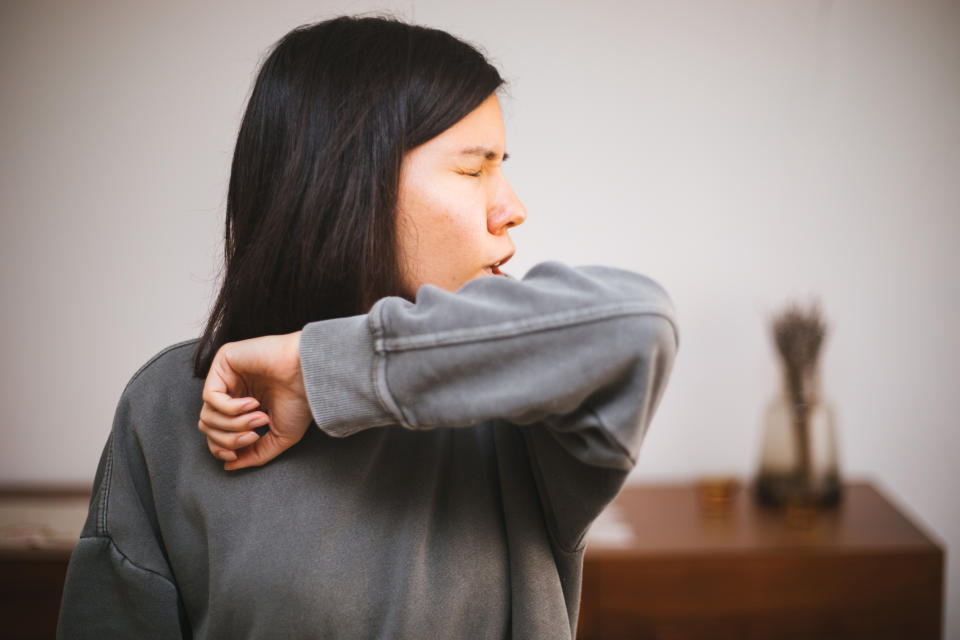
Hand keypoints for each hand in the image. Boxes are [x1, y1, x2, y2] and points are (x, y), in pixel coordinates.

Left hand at [198, 330, 312, 469]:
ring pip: (207, 414)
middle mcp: (233, 390)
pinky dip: (231, 408)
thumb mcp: (280, 437)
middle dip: (228, 439)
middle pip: (208, 426)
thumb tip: (229, 466)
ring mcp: (227, 375)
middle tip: (254, 435)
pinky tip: (253, 403)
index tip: (236, 455)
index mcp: (244, 406)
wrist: (310, 375)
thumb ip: (254, 454)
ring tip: (259, 418)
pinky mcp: (223, 361)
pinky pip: (210, 396)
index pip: (216, 433)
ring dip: (234, 424)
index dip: (221, 448)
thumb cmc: (301, 401)